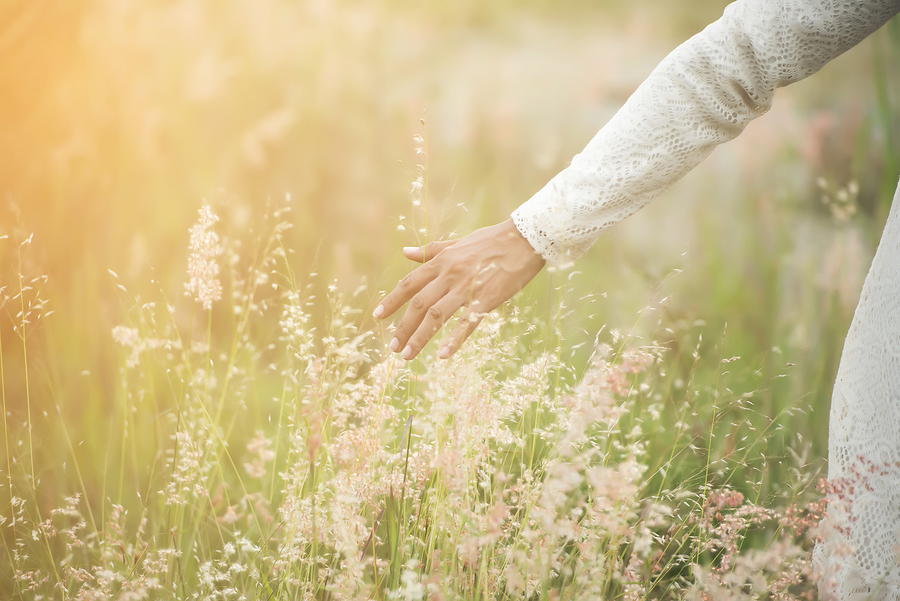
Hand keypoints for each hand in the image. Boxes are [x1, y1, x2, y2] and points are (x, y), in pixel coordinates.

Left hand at [373, 219, 544, 359]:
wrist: (524, 239)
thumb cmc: (491, 241)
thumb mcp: (457, 243)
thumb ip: (431, 251)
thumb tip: (405, 252)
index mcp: (441, 262)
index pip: (409, 284)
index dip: (392, 301)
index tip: (378, 316)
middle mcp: (449, 275)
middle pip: (419, 304)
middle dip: (403, 327)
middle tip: (393, 347)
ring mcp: (467, 288)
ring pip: (436, 316)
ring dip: (419, 337)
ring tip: (407, 355)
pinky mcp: (487, 299)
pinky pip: (466, 323)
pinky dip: (454, 340)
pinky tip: (443, 355)